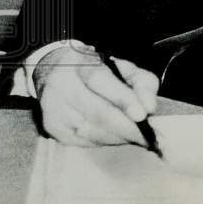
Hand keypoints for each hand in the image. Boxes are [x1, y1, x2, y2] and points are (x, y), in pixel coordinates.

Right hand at [33, 44, 158, 146]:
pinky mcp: (53, 128)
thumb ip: (141, 82)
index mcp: (78, 62)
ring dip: (120, 137)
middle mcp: (61, 85)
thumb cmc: (97, 71)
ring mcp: (54, 109)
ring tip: (140, 137)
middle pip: (97, 111)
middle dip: (127, 127)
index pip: (99, 79)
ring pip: (93, 130)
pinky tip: (120, 137)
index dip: (122, 98)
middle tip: (150, 135)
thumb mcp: (122, 67)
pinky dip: (108, 141)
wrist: (52, 74)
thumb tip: (150, 107)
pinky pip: (86, 141)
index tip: (142, 114)